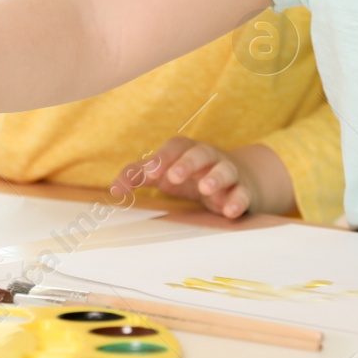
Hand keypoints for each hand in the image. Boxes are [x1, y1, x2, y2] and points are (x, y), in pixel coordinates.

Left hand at [111, 138, 257, 217]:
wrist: (235, 181)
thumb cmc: (191, 175)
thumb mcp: (165, 173)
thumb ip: (139, 176)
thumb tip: (115, 189)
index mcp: (187, 151)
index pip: (176, 147)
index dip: (163, 157)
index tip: (150, 173)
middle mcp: (209, 158)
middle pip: (201, 153)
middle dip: (188, 163)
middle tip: (174, 177)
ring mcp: (228, 173)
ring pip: (225, 170)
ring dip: (216, 178)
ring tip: (206, 189)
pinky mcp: (243, 191)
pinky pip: (243, 193)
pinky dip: (238, 200)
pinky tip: (229, 211)